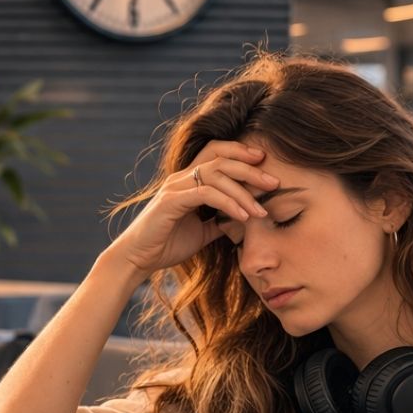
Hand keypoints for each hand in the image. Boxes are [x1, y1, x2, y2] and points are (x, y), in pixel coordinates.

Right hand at [106, 140, 278, 275]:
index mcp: (187, 180)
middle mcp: (180, 178)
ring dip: (243, 191)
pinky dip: (228, 203)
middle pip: (221, 158)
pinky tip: (243, 216)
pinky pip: (206, 194)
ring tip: (261, 210)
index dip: (240, 152)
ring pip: (216, 174)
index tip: (264, 162)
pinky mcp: (171, 201)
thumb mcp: (202, 232)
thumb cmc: (166, 245)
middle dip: (251, 169)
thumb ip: (220, 222)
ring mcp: (175, 187)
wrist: (137, 259)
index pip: (216, 152)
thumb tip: (245, 219)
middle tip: (274, 182)